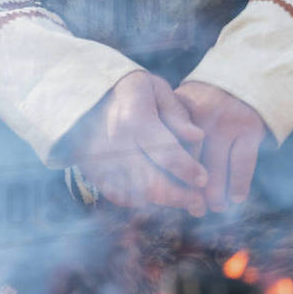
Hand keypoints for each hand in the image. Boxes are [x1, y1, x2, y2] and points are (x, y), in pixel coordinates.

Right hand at [67, 71, 208, 214]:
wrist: (89, 94)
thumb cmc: (133, 90)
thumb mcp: (158, 90)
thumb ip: (177, 114)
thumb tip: (197, 136)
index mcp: (135, 118)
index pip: (165, 152)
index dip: (187, 169)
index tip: (203, 179)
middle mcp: (115, 143)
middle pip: (150, 183)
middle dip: (179, 197)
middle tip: (200, 203)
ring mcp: (101, 161)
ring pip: (136, 195)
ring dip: (164, 203)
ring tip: (186, 203)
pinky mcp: (92, 173)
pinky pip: (119, 197)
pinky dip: (141, 202)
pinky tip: (160, 198)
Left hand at [174, 82, 266, 212]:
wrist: (244, 80)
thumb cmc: (206, 101)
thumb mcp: (184, 103)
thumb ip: (169, 130)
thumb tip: (154, 174)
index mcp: (183, 106)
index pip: (171, 146)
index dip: (168, 173)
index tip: (166, 193)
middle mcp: (204, 112)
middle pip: (192, 159)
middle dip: (190, 188)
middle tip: (193, 207)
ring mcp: (228, 120)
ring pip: (216, 167)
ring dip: (215, 193)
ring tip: (215, 207)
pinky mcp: (250, 128)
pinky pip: (242, 164)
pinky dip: (239, 183)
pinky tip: (236, 198)